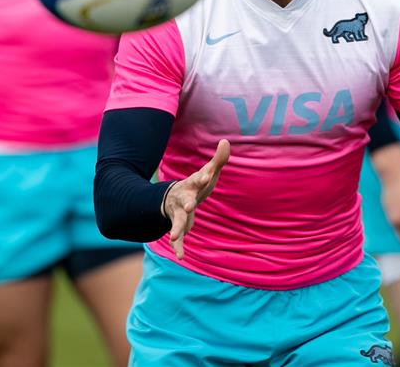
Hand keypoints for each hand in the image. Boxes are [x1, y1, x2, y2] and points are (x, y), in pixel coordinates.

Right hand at [162, 139, 230, 258]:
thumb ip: (218, 159)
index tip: (207, 175)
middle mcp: (183, 199)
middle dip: (187, 203)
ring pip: (177, 222)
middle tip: (189, 206)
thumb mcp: (208, 172)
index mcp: (192, 185)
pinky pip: (178, 238)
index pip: (198, 180)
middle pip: (185, 201)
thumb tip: (226, 141)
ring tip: (174, 237)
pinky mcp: (179, 225)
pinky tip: (180, 257)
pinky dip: (178, 247)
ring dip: (176, 229)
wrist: (175, 198)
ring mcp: (179, 213)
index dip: (202, 177)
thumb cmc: (197, 185)